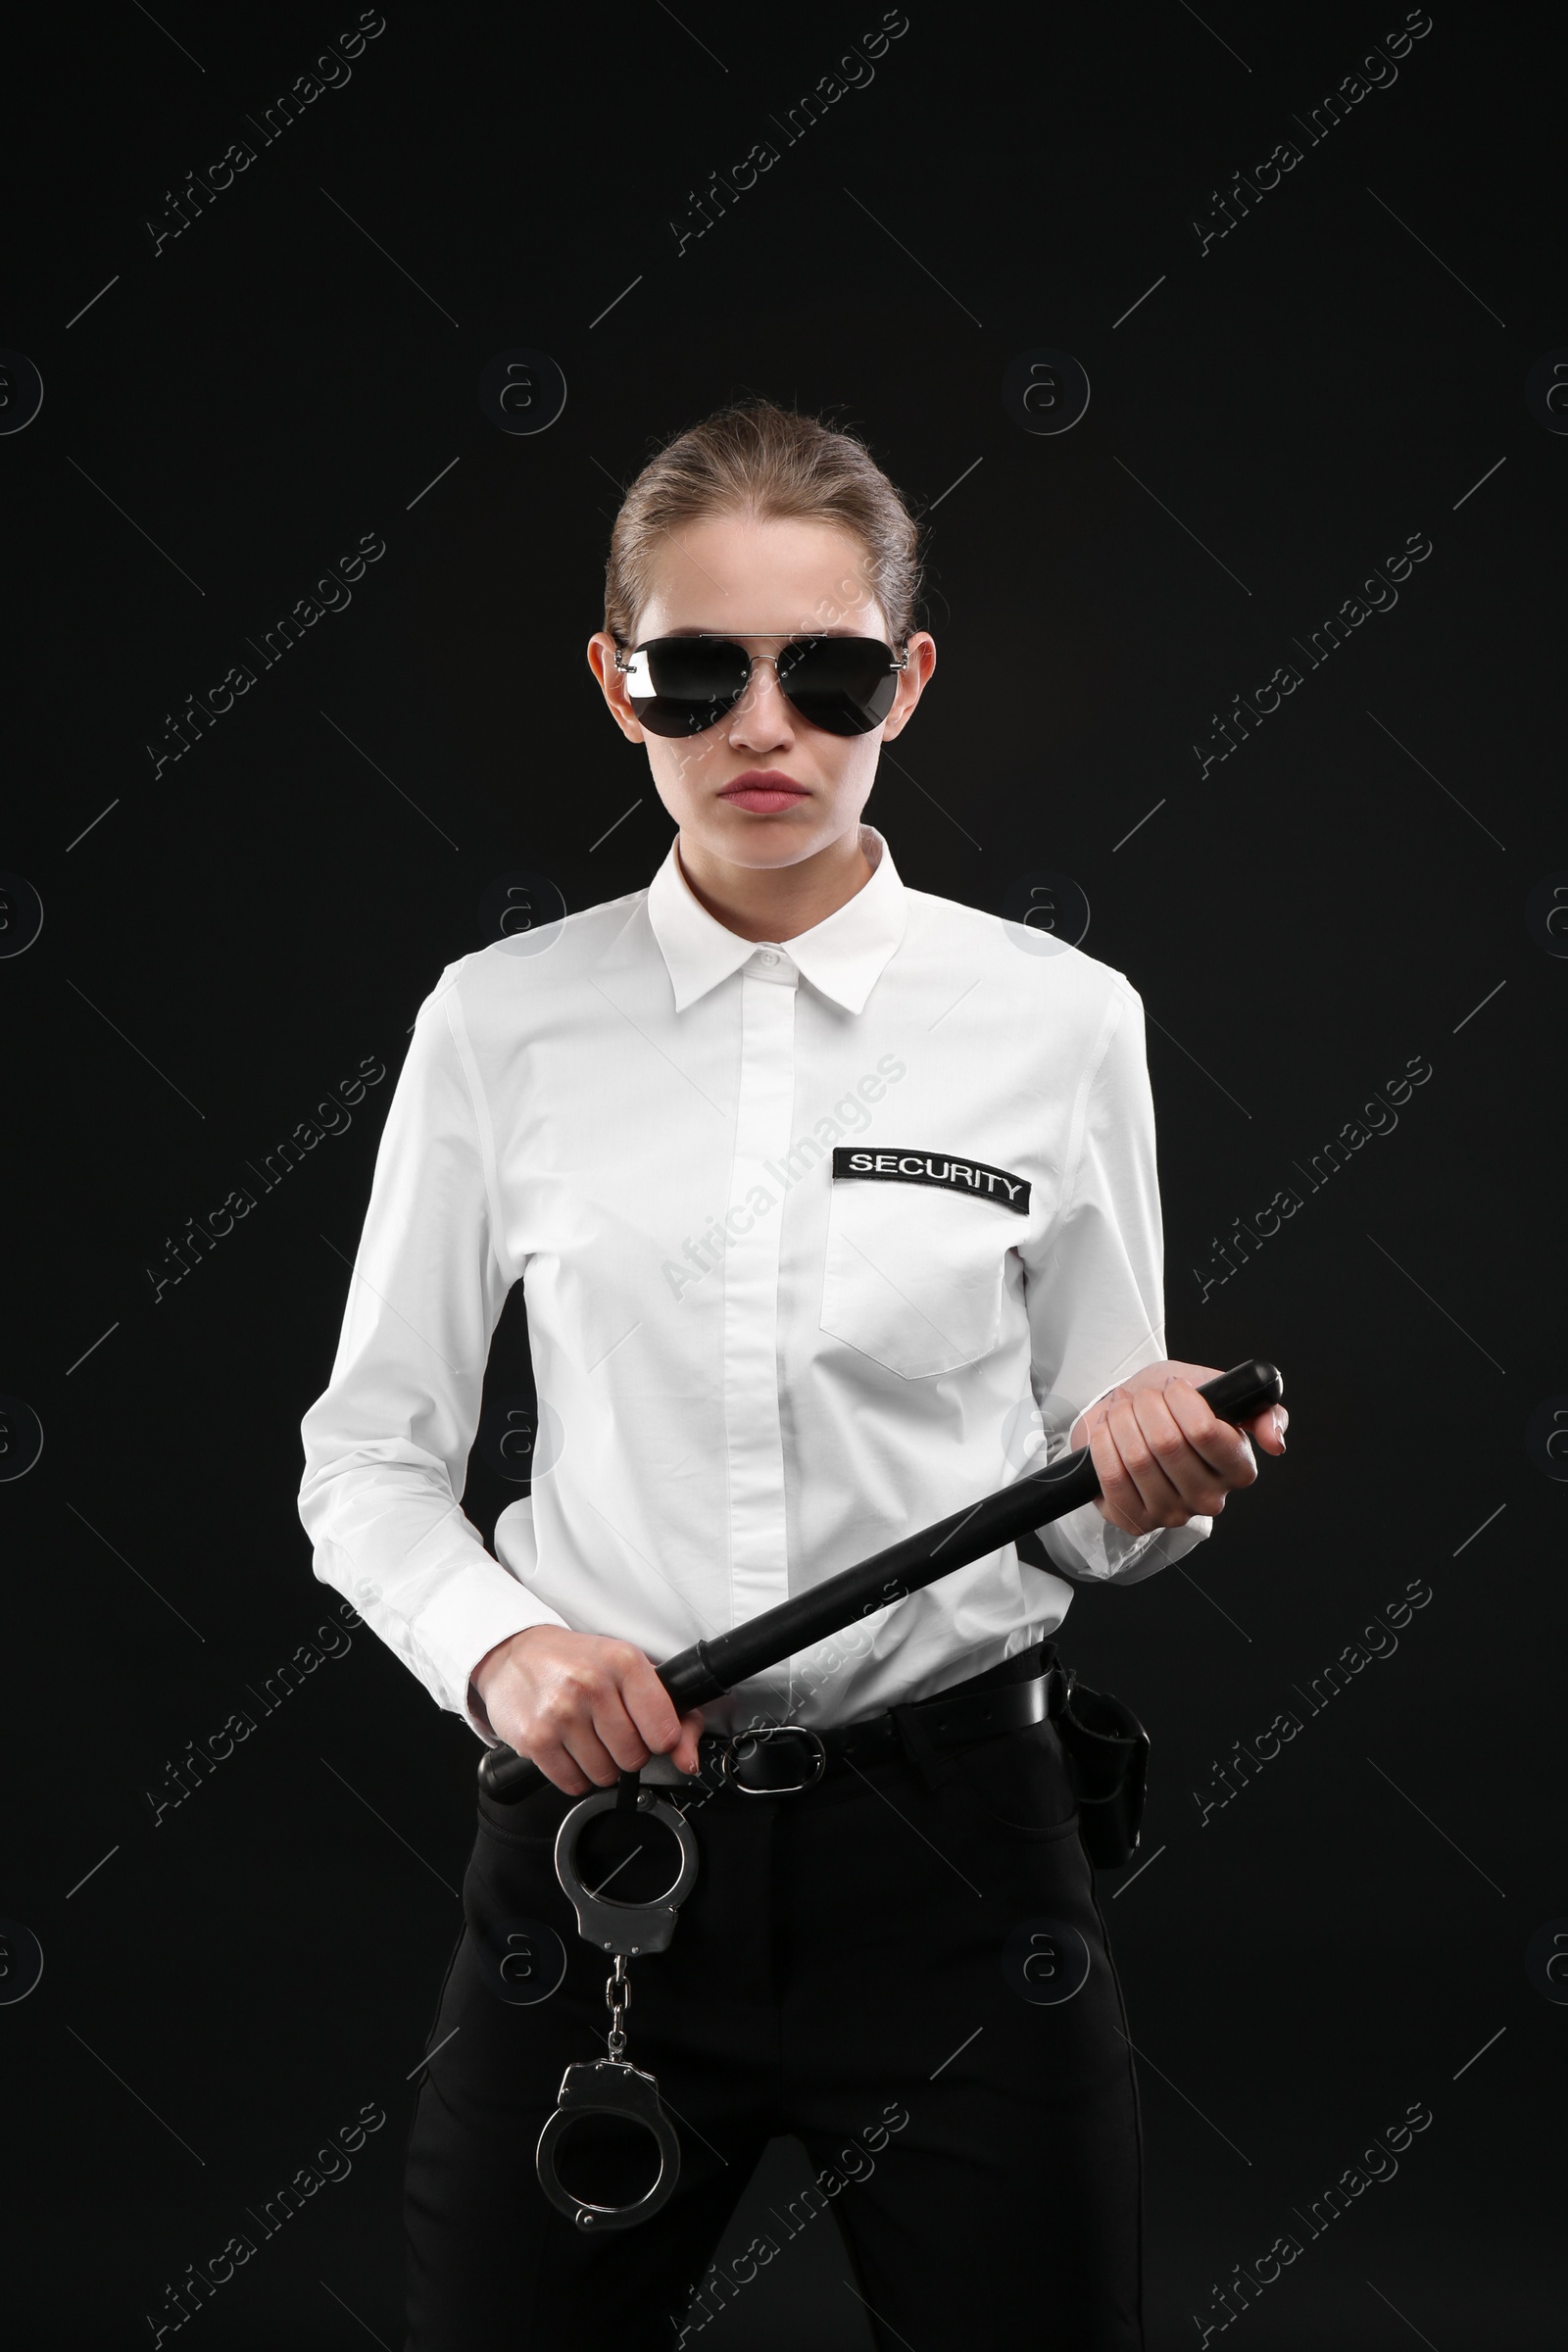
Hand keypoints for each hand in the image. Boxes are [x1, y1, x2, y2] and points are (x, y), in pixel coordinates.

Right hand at [470, 1625, 705, 1795]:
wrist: (514, 1654)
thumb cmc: (577, 1662)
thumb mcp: (629, 1671)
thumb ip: (673, 1714)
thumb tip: (688, 1761)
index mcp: (624, 1662)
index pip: (665, 1731)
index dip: (659, 1740)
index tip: (646, 1730)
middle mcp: (592, 1685)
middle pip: (634, 1758)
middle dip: (626, 1752)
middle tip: (609, 1731)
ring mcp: (561, 1713)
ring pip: (604, 1775)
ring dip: (599, 1765)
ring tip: (586, 1736)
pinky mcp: (536, 1738)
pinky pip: (573, 1784)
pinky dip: (574, 1775)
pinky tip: (567, 1747)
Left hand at [1068, 1359, 1287, 1538]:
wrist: (1131, 1418)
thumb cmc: (1173, 1406)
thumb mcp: (1217, 1391)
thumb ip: (1257, 1408)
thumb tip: (1275, 1442)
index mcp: (1238, 1468)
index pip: (1205, 1432)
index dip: (1181, 1400)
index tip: (1173, 1386)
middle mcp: (1209, 1498)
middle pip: (1166, 1443)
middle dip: (1147, 1407)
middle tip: (1144, 1398)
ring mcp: (1172, 1514)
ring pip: (1137, 1458)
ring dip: (1122, 1422)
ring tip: (1124, 1411)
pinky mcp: (1136, 1521)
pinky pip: (1113, 1480)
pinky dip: (1104, 1446)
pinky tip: (1108, 1433)